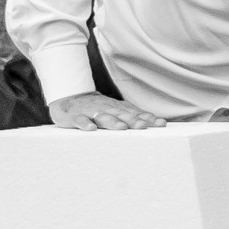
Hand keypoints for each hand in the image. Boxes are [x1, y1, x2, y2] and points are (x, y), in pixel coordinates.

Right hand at [49, 91, 163, 131]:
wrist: (68, 99)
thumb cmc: (97, 109)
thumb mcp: (116, 110)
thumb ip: (134, 116)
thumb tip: (157, 121)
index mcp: (117, 109)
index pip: (135, 114)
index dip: (147, 118)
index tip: (161, 124)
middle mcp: (106, 109)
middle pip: (121, 115)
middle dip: (133, 121)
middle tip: (143, 127)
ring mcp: (90, 112)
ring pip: (103, 117)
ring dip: (112, 122)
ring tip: (122, 128)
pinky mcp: (75, 117)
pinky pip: (80, 120)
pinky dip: (85, 124)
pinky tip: (91, 129)